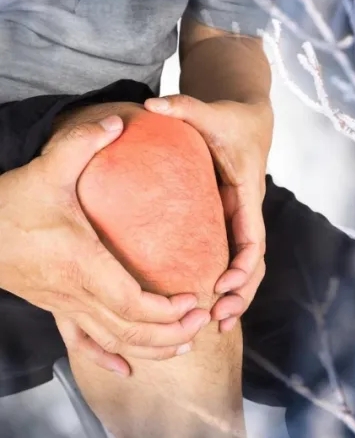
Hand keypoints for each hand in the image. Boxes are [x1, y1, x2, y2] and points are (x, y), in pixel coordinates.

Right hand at [0, 115, 209, 375]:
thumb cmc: (10, 201)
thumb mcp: (46, 169)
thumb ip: (82, 144)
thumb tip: (119, 120)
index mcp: (81, 263)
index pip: (132, 302)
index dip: (166, 311)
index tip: (191, 300)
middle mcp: (75, 292)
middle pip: (130, 330)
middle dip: (171, 332)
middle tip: (203, 318)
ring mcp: (64, 305)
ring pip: (113, 341)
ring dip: (152, 347)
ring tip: (187, 339)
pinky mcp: (56, 307)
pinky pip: (83, 342)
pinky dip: (109, 357)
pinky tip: (129, 368)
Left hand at [145, 95, 272, 331]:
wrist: (249, 114)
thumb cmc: (230, 116)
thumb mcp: (210, 109)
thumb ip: (184, 106)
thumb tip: (153, 105)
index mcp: (246, 193)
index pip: (253, 236)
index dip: (243, 263)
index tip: (227, 283)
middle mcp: (247, 211)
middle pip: (255, 263)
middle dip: (242, 293)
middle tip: (219, 317)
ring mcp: (240, 220)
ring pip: (248, 267)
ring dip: (238, 297)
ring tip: (217, 324)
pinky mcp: (230, 223)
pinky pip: (233, 260)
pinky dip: (228, 286)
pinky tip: (211, 307)